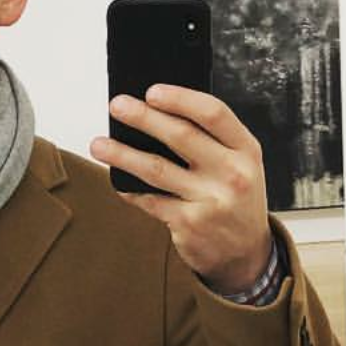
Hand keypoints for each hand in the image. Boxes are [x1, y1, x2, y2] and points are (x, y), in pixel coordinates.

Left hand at [90, 83, 272, 292]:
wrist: (247, 254)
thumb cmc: (236, 199)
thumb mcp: (239, 165)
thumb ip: (211, 140)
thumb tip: (157, 114)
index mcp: (245, 149)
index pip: (213, 113)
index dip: (180, 99)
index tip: (152, 91)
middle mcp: (232, 173)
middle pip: (181, 136)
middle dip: (143, 118)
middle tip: (117, 106)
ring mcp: (211, 200)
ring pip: (157, 169)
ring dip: (122, 154)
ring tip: (98, 144)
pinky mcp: (190, 224)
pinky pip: (151, 200)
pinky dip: (131, 190)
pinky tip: (118, 182)